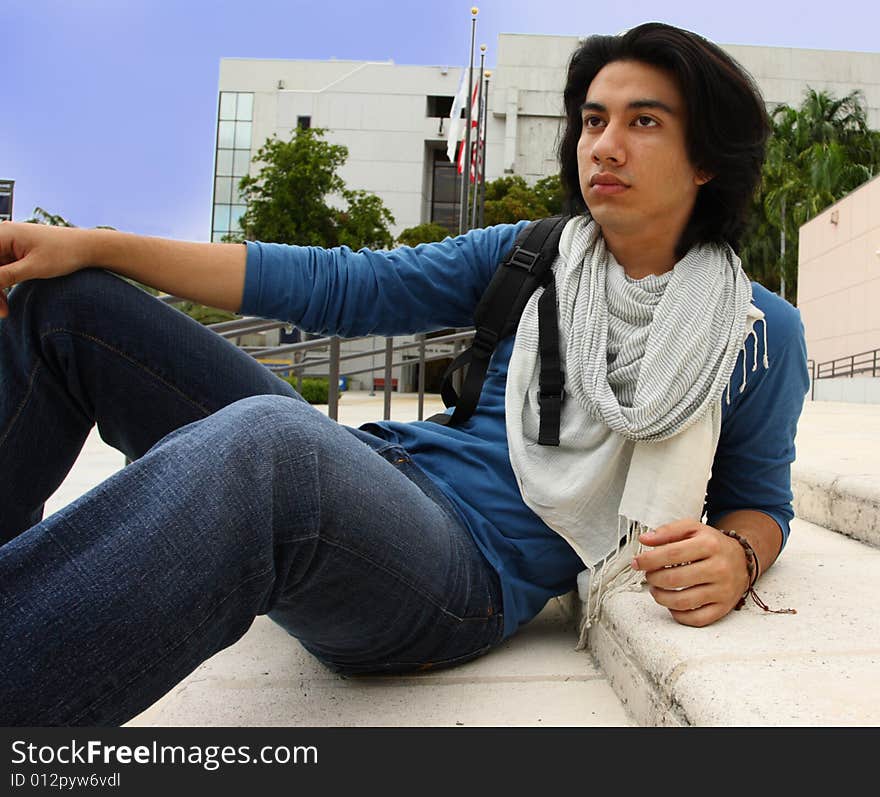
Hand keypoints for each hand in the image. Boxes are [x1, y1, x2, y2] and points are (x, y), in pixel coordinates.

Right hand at [0, 222, 96, 316]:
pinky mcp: (15, 254)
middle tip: (2, 312)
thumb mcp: (34, 268)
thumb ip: (6, 276)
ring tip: (5, 311)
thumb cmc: (65, 253)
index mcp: (3, 233)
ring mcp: (8, 245)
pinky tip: (5, 303)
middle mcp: (2, 235)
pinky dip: (2, 286)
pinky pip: (1, 271)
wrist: (87, 248)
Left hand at [630, 517, 749, 626]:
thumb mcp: (692, 529)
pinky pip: (697, 619)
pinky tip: (672, 604)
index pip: (671, 554)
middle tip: (649, 575)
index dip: (649, 560)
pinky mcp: (724, 607)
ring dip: (661, 597)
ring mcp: (722, 590)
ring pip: (683, 602)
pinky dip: (678, 615)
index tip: (637, 563)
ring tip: (656, 589)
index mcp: (709, 544)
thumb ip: (667, 531)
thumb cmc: (712, 544)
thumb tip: (644, 540)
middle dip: (653, 579)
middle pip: (675, 579)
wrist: (742, 559)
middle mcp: (718, 568)